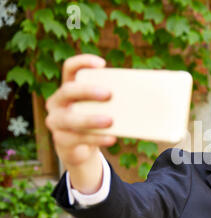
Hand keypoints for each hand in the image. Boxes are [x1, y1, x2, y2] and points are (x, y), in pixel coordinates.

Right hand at [45, 54, 116, 169]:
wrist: (79, 150)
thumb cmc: (94, 122)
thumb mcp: (100, 108)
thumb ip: (111, 100)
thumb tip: (141, 94)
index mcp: (68, 87)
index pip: (70, 68)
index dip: (82, 62)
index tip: (102, 64)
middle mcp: (57, 102)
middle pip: (68, 90)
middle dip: (87, 91)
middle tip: (109, 94)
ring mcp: (56, 121)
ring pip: (70, 118)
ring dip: (90, 119)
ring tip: (110, 120)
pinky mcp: (61, 140)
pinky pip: (78, 138)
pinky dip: (96, 138)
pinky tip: (111, 138)